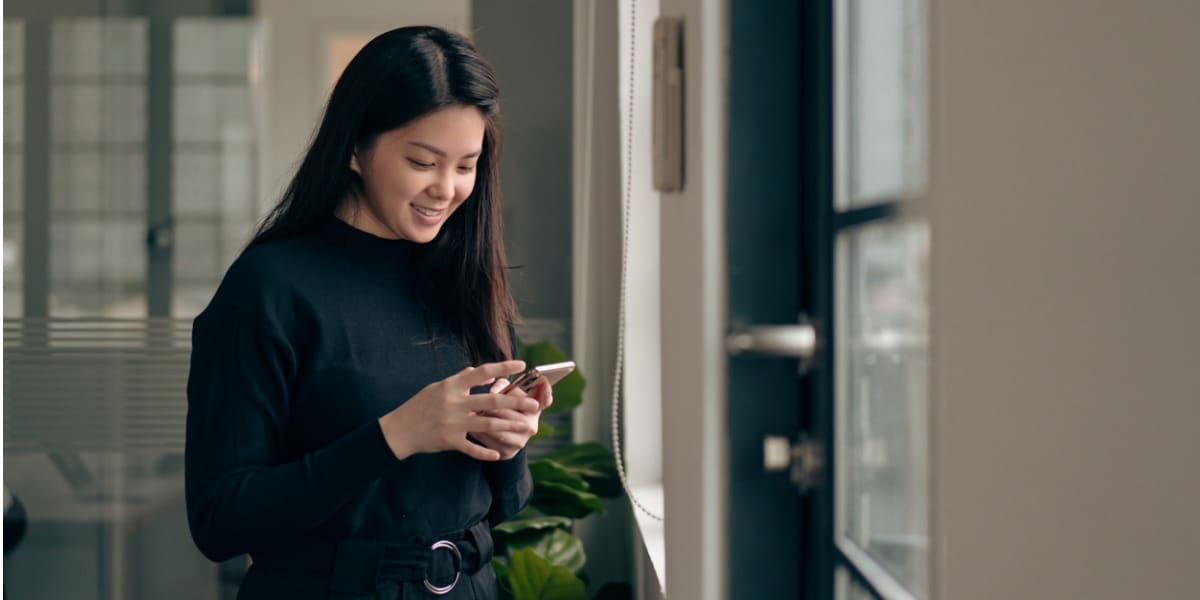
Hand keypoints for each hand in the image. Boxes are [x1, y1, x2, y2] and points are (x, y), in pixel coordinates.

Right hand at [378, 361, 540, 461]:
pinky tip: (499, 455)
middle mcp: (454, 402)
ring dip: (509, 426)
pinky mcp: (450, 441)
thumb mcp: (437, 387)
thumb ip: (459, 380)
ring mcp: (453, 423)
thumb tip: (479, 372)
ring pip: (488, 425)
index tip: (522, 364)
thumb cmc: (419, 405)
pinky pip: (472, 448)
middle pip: (492, 401)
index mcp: (452, 385)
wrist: (399, 429)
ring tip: (525, 426)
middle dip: (516, 402)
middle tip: (534, 405)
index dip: (503, 367)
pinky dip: (485, 453)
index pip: (481, 372)